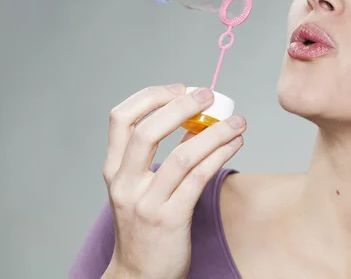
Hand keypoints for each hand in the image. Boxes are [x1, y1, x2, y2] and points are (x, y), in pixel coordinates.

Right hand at [101, 84, 246, 278]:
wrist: (140, 275)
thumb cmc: (143, 226)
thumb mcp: (139, 188)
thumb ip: (160, 156)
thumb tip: (195, 123)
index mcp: (113, 170)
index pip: (121, 118)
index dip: (150, 96)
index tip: (178, 89)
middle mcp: (124, 183)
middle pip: (146, 131)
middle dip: (180, 106)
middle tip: (208, 95)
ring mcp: (145, 203)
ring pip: (182, 155)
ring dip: (214, 132)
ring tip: (237, 121)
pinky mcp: (169, 219)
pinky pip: (199, 178)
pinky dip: (220, 155)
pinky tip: (235, 144)